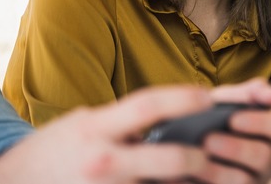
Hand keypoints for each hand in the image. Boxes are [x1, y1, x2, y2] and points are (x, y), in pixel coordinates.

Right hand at [0, 79, 270, 183]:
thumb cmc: (53, 149)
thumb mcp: (85, 122)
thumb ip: (124, 118)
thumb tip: (169, 110)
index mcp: (98, 126)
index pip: (149, 105)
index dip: (183, 98)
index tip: (209, 95)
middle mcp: (103, 159)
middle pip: (166, 156)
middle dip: (198, 156)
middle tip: (217, 152)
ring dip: (190, 182)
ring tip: (215, 177)